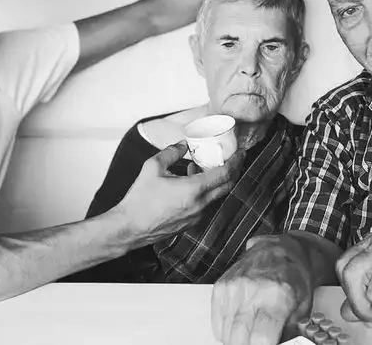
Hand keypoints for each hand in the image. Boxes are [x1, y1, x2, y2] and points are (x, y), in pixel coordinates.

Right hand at [115, 142, 243, 245]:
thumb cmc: (140, 200)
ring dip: (216, 181)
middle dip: (232, 171)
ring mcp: (197, 216)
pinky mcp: (191, 223)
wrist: (130, 227)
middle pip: (227, 186)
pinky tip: (191, 183)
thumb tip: (183, 145)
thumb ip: (171, 152)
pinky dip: (205, 192)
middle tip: (231, 159)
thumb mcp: (153, 167)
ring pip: (216, 196)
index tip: (240, 153)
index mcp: (193, 189)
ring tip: (204, 167)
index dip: (235, 162)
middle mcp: (200, 205)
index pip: (224, 174)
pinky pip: (205, 205)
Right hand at [211, 235, 313, 344]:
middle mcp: (251, 291)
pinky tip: (241, 322)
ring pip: (226, 333)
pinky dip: (227, 329)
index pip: (260, 340)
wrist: (282, 250)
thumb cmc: (295, 278)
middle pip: (239, 339)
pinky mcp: (220, 287)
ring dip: (238, 338)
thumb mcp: (302, 310)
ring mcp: (232, 288)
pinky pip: (217, 323)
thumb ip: (288, 334)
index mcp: (276, 298)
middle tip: (258, 341)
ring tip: (252, 330)